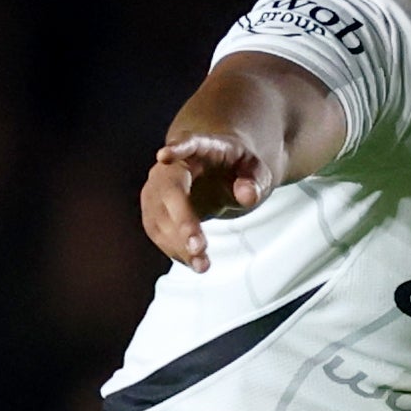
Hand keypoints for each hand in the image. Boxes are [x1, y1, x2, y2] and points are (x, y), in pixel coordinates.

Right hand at [140, 132, 270, 269]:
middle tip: (198, 247)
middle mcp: (172, 166)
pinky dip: (176, 251)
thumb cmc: (238, 169)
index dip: (176, 149)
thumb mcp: (257, 171)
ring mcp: (157, 189)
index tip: (163, 155)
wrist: (217, 173)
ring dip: (179, 244)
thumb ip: (256, 181)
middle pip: (170, 190)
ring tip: (203, 266)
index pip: (188, 144)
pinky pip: (159, 233)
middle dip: (182, 220)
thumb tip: (247, 195)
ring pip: (160, 216)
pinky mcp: (153, 211)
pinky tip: (195, 263)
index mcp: (202, 147)